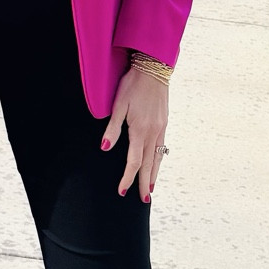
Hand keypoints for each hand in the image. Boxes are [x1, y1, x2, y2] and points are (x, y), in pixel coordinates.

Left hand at [102, 64, 168, 203]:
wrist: (153, 68)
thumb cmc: (133, 85)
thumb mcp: (118, 105)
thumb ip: (112, 129)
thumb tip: (104, 148)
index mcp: (140, 130)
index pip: (133, 161)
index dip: (127, 177)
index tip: (122, 190)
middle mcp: (153, 132)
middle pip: (148, 164)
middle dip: (144, 183)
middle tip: (144, 200)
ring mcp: (161, 128)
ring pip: (158, 157)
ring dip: (154, 174)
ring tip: (151, 188)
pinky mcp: (164, 123)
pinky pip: (162, 147)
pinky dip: (159, 160)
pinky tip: (157, 164)